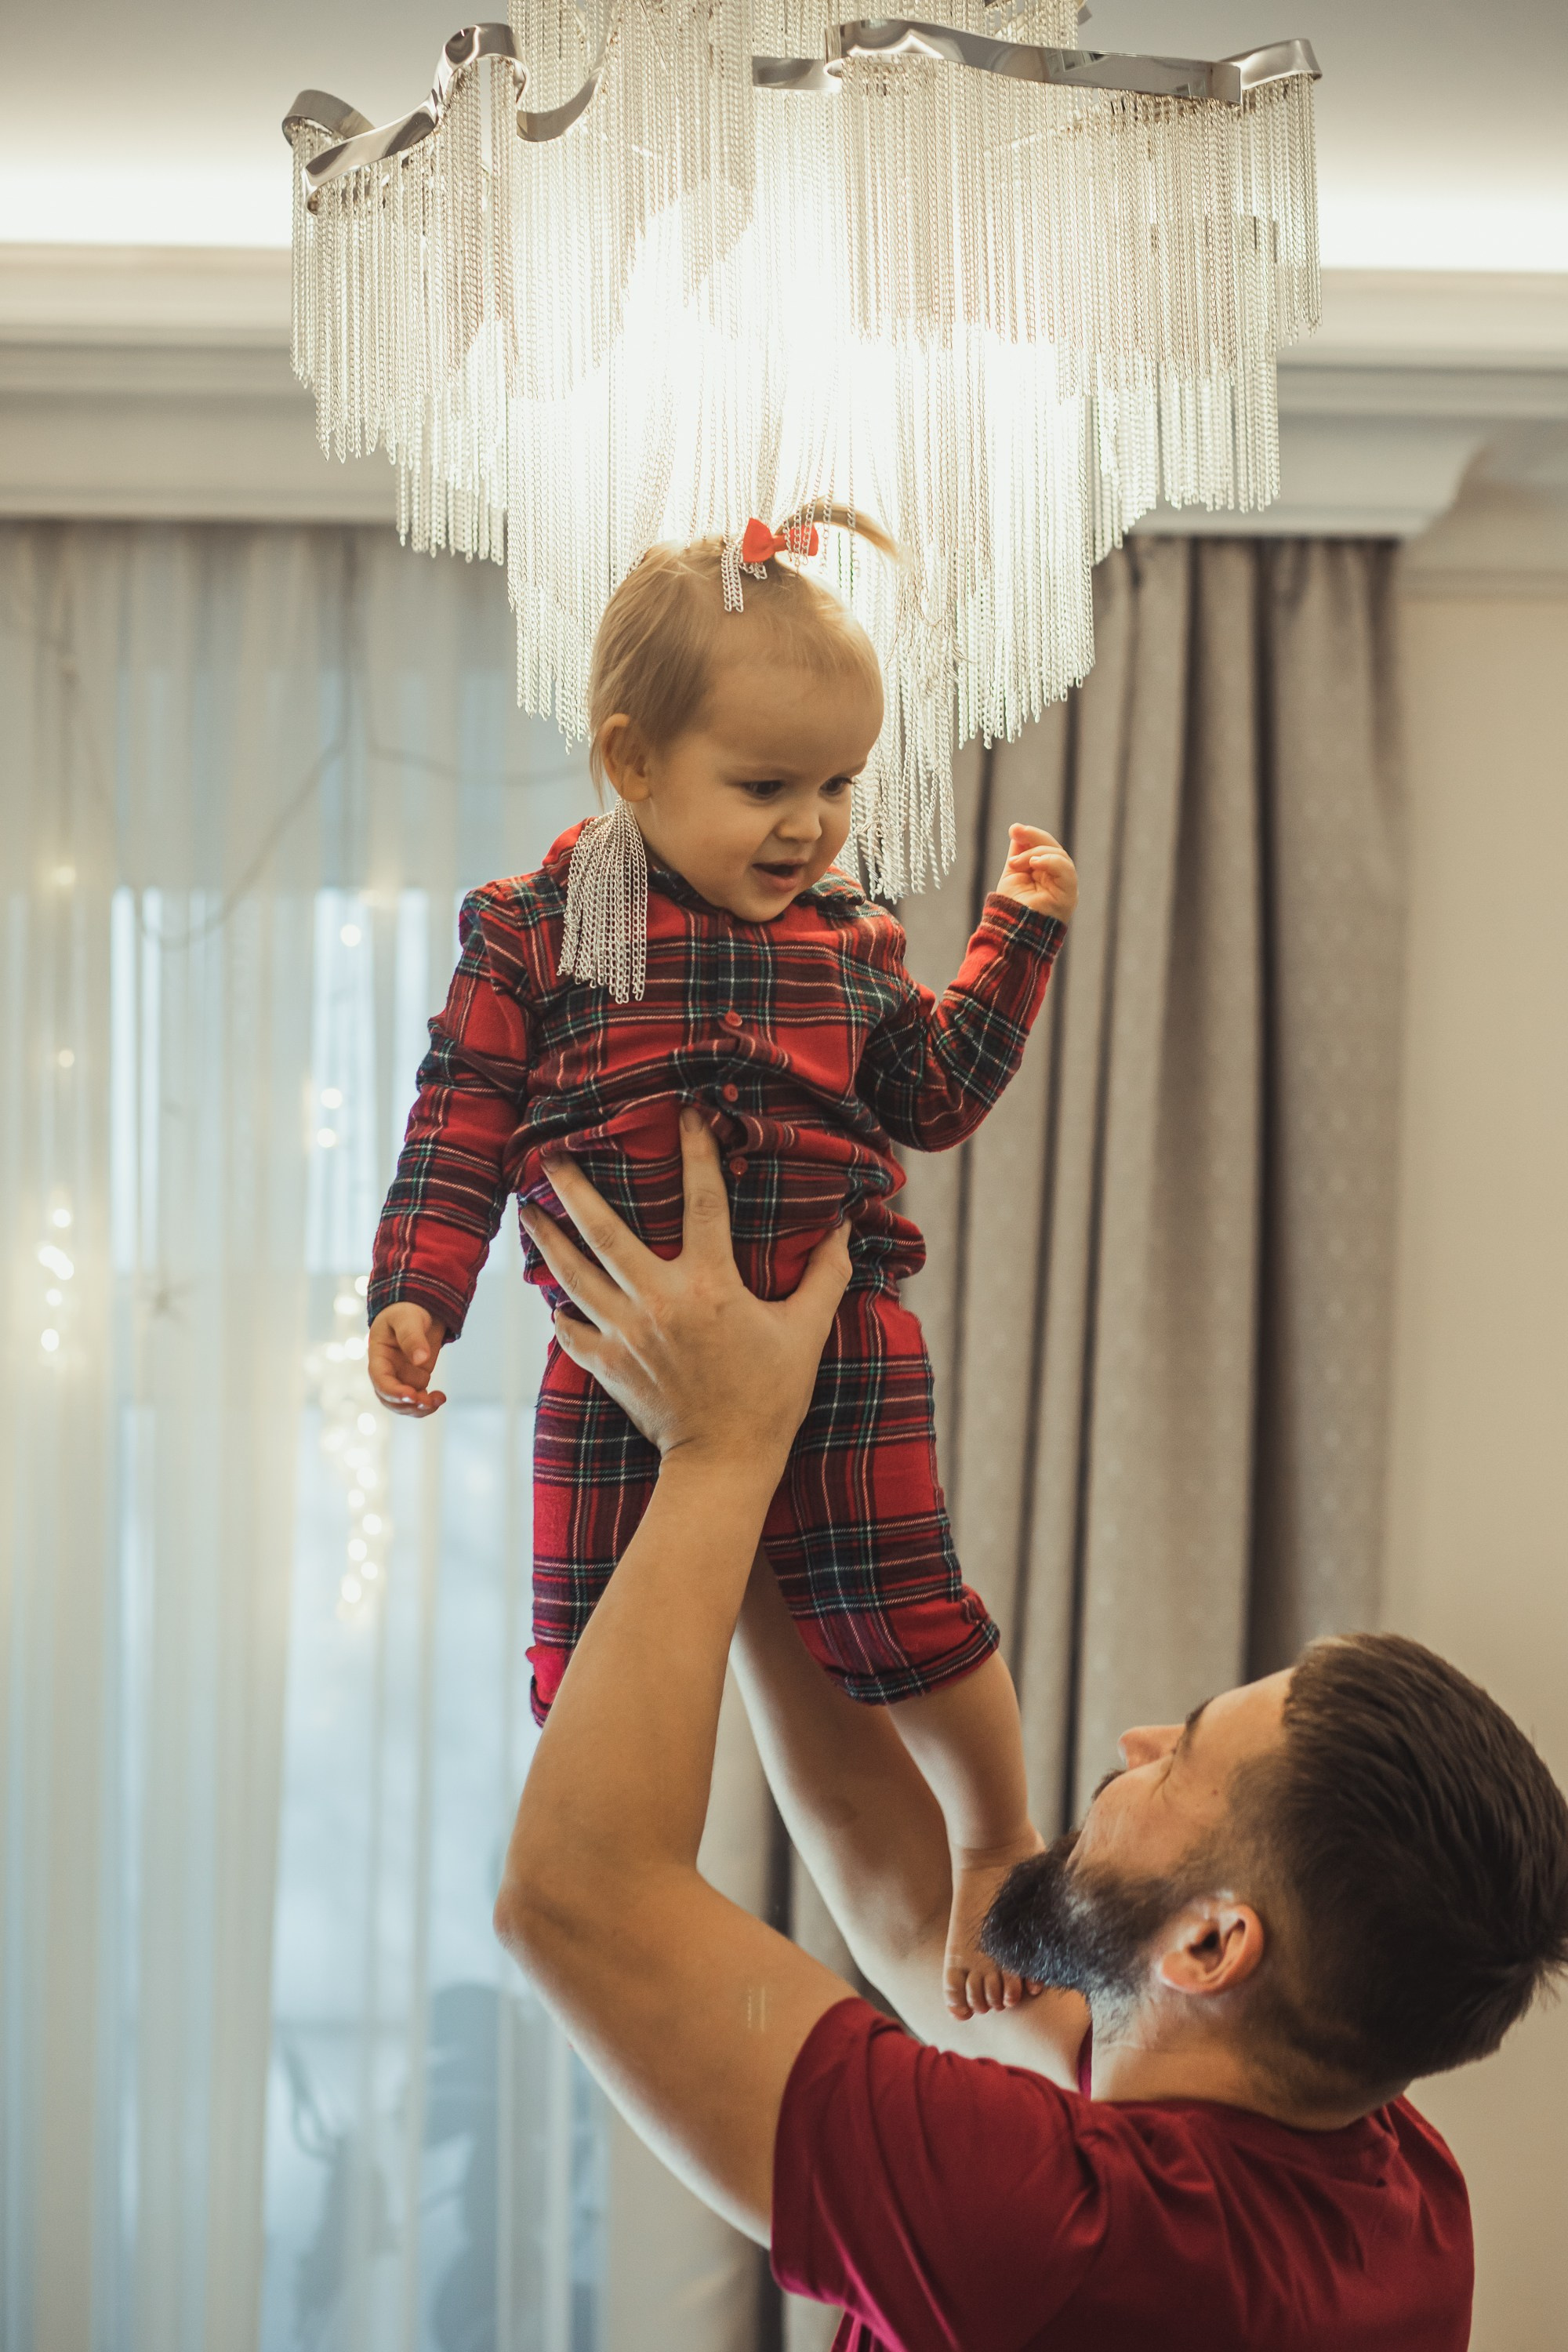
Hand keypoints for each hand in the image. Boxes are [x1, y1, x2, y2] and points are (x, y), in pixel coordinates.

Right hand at [369, 1302, 447, 1415]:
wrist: (419, 1310)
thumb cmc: (407, 1311)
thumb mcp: (408, 1319)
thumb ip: (412, 1337)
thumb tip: (421, 1361)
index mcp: (378, 1356)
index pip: (380, 1380)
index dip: (393, 1391)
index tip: (411, 1395)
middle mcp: (387, 1371)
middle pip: (389, 1398)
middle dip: (407, 1404)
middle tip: (426, 1402)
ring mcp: (401, 1378)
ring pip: (404, 1404)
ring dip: (419, 1408)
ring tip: (437, 1400)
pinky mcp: (415, 1380)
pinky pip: (418, 1400)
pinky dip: (429, 1403)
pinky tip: (440, 1398)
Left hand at [521, 1109, 851, 1475]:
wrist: (725, 1463)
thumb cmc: (771, 1397)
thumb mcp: (806, 1333)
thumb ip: (825, 1277)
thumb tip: (845, 1230)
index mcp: (711, 1285)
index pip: (703, 1201)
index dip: (695, 1152)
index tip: (683, 1113)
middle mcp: (659, 1301)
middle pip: (605, 1232)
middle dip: (575, 1189)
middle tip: (551, 1153)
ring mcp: (625, 1334)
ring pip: (572, 1275)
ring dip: (548, 1240)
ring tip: (528, 1211)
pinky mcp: (607, 1365)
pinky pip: (570, 1330)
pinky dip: (558, 1310)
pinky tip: (549, 1294)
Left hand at [994, 823, 1076, 921]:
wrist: (1010, 930)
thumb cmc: (1011, 907)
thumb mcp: (1013, 873)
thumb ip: (1019, 853)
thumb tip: (1018, 830)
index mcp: (1048, 875)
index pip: (1046, 848)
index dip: (1032, 836)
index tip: (1014, 829)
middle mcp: (1060, 880)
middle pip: (1055, 849)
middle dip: (1034, 837)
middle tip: (1016, 831)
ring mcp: (1066, 887)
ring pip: (1060, 856)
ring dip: (1035, 852)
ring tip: (1015, 863)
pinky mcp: (1068, 895)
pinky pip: (1066, 871)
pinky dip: (1050, 862)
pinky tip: (1034, 862)